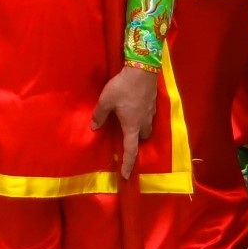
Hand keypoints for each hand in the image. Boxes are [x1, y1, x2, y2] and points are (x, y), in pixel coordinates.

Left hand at [91, 63, 159, 178]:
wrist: (142, 72)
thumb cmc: (122, 88)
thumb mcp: (106, 101)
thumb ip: (100, 115)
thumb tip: (94, 128)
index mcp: (132, 126)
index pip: (130, 150)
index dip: (127, 164)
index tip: (126, 176)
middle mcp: (144, 123)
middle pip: (142, 139)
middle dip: (135, 142)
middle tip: (125, 139)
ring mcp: (151, 114)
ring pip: (147, 128)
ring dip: (139, 130)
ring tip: (129, 124)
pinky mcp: (153, 105)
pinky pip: (148, 117)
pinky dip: (142, 118)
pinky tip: (134, 109)